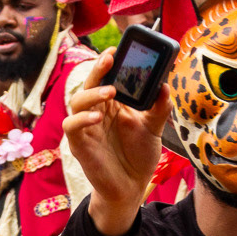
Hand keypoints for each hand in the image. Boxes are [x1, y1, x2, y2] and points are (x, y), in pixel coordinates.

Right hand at [62, 48, 171, 235]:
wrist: (132, 187)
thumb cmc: (139, 156)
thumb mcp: (154, 129)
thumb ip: (159, 108)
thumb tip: (164, 85)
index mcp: (113, 103)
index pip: (107, 76)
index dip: (108, 62)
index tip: (117, 48)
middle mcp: (97, 111)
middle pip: (90, 83)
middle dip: (98, 68)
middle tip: (110, 58)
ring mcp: (86, 127)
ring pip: (77, 101)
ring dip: (92, 93)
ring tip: (110, 91)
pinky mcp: (79, 144)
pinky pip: (72, 126)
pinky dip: (81, 118)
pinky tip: (96, 117)